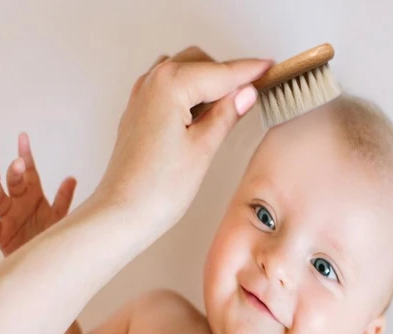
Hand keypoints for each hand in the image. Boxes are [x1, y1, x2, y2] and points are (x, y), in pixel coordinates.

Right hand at [0, 133, 75, 255]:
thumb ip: (64, 198)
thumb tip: (72, 178)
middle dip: (15, 172)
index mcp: (33, 195)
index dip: (26, 155)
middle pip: (15, 183)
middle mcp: (19, 203)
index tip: (23, 138)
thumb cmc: (48, 233)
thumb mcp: (59, 216)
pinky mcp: (2, 234)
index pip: (29, 172)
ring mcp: (9, 217)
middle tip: (19, 162)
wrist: (43, 259)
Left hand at [93, 46, 271, 230]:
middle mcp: (152, 82)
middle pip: (200, 62)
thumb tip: (245, 94)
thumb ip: (226, 115)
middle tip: (253, 94)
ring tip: (229, 108)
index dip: (248, 71)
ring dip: (207, 82)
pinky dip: (189, 92)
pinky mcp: (139, 113)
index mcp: (170, 85)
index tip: (268, 67)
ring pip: (183, 72)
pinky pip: (168, 87)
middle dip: (227, 75)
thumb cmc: (157, 189)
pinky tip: (202, 115)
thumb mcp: (203, 148)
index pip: (220, 72)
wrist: (123, 212)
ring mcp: (142, 96)